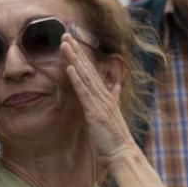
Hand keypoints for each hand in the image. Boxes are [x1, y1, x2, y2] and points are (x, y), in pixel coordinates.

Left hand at [61, 34, 133, 165]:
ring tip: (65, 44)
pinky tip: (70, 67)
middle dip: (76, 50)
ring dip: (74, 58)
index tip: (73, 42)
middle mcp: (103, 94)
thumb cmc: (115, 136)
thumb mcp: (113, 112)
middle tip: (65, 34)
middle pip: (88, 68)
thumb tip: (116, 85)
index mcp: (106, 94)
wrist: (122, 152)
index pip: (92, 70)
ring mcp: (99, 102)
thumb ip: (114, 96)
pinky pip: (84, 92)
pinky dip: (77, 79)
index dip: (82, 55)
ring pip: (85, 75)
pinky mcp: (95, 111)